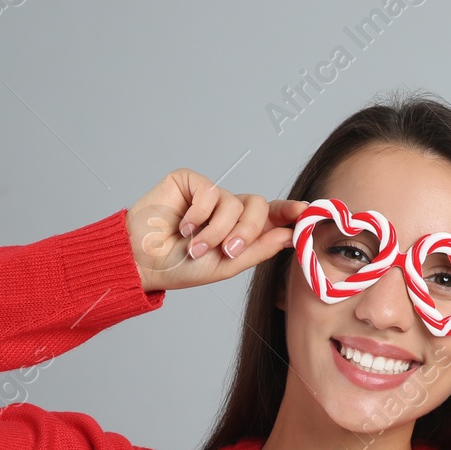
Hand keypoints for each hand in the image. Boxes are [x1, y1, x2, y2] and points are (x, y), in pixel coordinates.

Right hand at [126, 168, 307, 292]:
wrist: (143, 263)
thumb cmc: (181, 268)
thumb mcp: (226, 265)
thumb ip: (258, 249)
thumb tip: (289, 233)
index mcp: (241, 229)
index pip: (273, 215)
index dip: (291, 211)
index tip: (307, 212)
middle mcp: (229, 208)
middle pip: (259, 206)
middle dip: (248, 231)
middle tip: (229, 250)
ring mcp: (210, 194)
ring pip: (234, 202)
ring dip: (216, 230)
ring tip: (194, 246)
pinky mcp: (190, 181)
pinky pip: (209, 192)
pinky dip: (198, 215)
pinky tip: (183, 228)